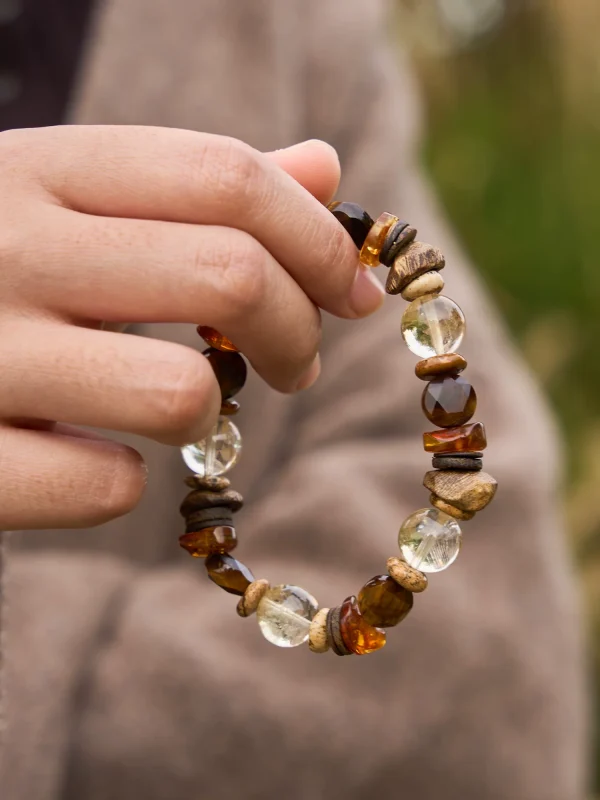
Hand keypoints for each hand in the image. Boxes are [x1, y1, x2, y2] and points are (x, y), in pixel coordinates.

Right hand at [0, 126, 383, 529]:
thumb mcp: (68, 201)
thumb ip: (194, 187)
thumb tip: (323, 169)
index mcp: (39, 170)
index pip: (226, 176)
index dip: (318, 236)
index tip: (354, 290)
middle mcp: (4, 249)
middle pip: (229, 275)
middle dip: (297, 330)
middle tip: (297, 363)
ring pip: (179, 395)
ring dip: (211, 413)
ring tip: (189, 410)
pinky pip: (105, 489)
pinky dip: (121, 482)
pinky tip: (87, 456)